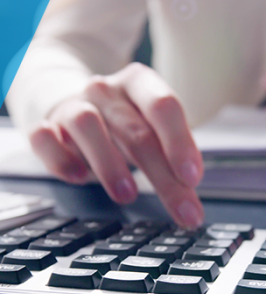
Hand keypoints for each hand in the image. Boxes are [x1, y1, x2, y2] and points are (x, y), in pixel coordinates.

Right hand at [28, 63, 204, 227]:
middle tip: (182, 210)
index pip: (164, 107)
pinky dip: (60, 158)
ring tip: (128, 195)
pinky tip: (78, 177)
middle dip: (162, 176)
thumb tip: (192, 201)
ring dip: (109, 164)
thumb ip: (175, 160)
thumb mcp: (155, 133)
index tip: (193, 178)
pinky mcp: (45, 125)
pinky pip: (44, 138)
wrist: (74, 106)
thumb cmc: (125, 123)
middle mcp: (106, 89)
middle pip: (136, 130)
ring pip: (87, 125)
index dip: (180, 143)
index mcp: (140, 83)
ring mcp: (72, 105)